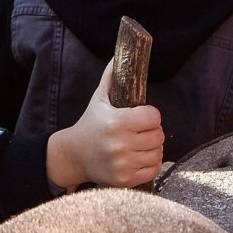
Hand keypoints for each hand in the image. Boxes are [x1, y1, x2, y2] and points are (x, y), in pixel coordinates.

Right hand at [46, 62, 164, 188]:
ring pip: (158, 153)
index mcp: (116, 122)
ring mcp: (123, 164)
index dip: (150, 115)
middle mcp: (120, 144)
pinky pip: (153, 170)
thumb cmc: (90, 123)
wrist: (74, 155)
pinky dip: (151, 164)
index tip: (141, 116)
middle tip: (140, 131)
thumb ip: (112, 76)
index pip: (154, 117)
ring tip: (139, 144)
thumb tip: (121, 52)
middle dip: (152, 132)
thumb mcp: (99, 98)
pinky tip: (139, 157)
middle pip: (159, 135)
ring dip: (153, 148)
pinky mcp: (125, 180)